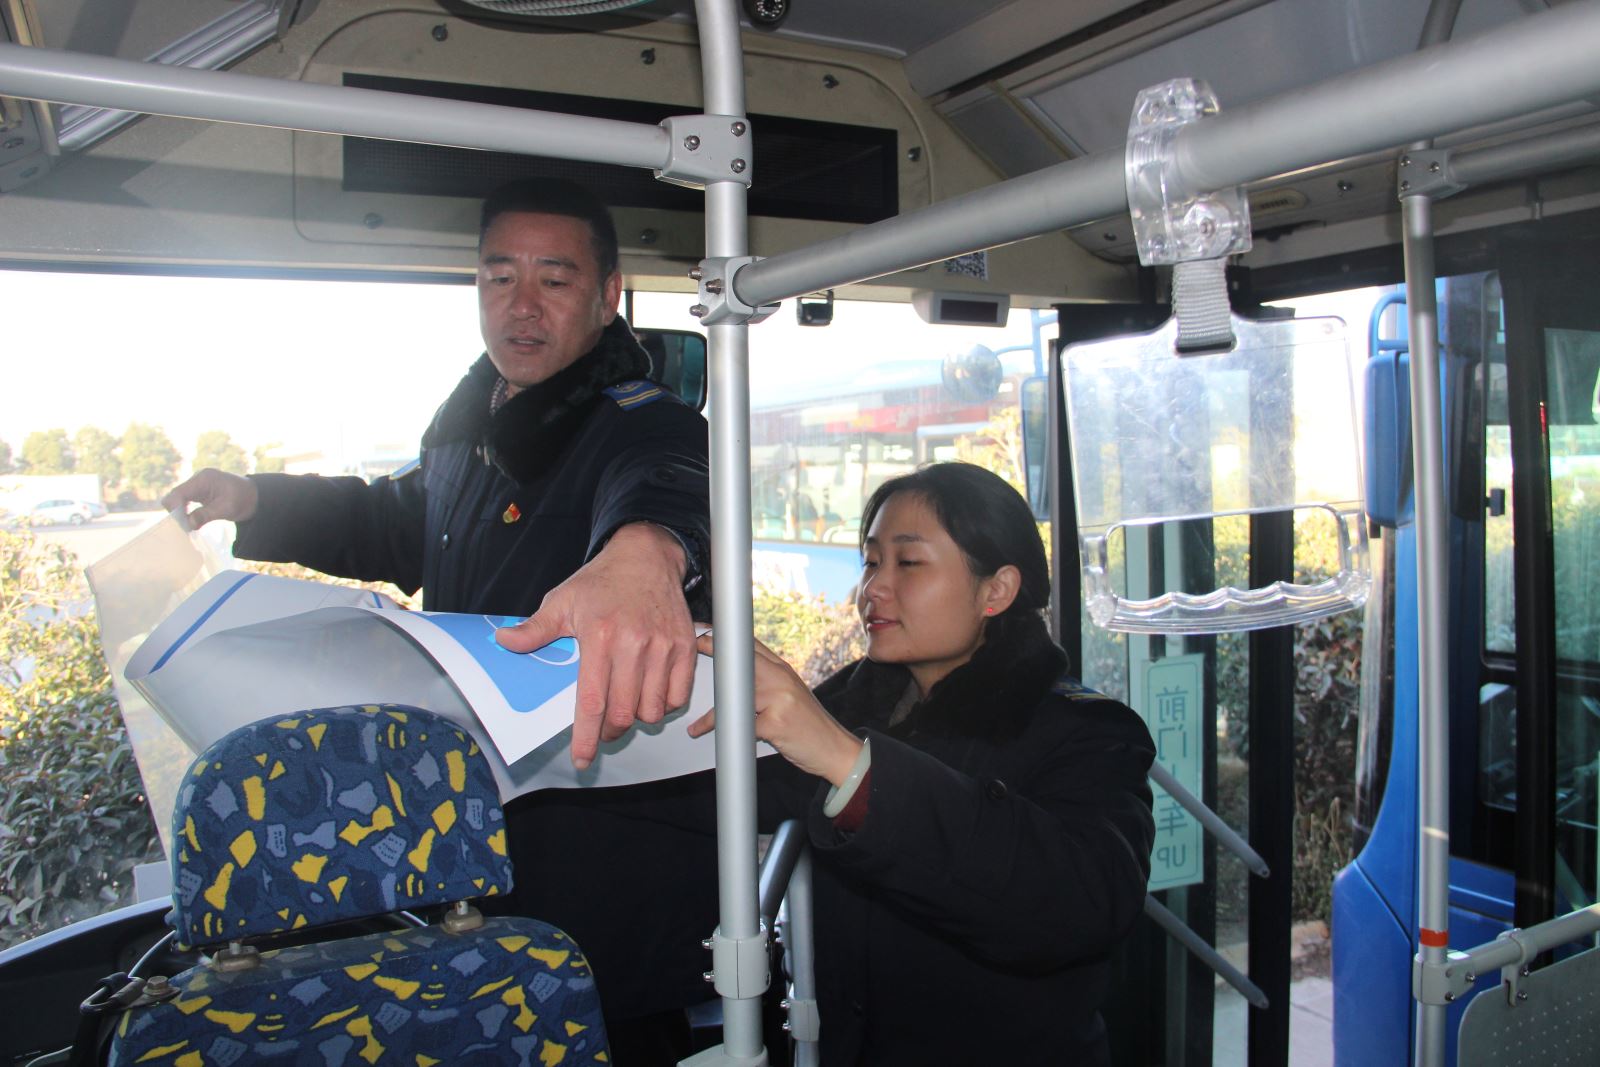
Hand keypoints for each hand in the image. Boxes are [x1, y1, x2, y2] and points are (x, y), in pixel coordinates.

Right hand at [161, 469, 258, 528]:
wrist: (254, 497)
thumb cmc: (243, 500)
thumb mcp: (227, 509)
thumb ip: (206, 515)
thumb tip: (189, 524)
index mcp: (203, 479)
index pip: (179, 492)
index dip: (176, 508)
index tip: (183, 524)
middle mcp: (197, 480)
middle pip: (175, 495)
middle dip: (177, 512)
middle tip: (186, 527)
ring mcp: (196, 486)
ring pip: (177, 500)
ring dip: (180, 513)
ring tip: (189, 526)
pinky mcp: (197, 493)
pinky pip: (184, 502)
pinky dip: (185, 512)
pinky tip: (192, 522)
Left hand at [496, 522, 695, 769]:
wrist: (647, 557)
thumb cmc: (603, 581)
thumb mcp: (562, 600)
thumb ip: (535, 628)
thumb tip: (504, 642)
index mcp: (600, 636)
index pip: (592, 701)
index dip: (585, 737)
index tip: (581, 758)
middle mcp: (634, 643)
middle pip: (624, 713)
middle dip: (610, 730)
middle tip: (602, 726)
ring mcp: (663, 647)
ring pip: (653, 709)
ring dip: (638, 717)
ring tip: (627, 703)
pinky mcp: (685, 647)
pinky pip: (678, 696)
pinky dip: (664, 704)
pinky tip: (650, 691)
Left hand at [688, 632, 863, 785]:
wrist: (836, 750)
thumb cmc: (810, 727)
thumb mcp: (790, 697)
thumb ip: (767, 684)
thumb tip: (736, 679)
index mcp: (784, 670)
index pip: (753, 646)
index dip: (728, 640)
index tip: (707, 636)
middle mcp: (782, 679)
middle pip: (744, 659)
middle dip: (718, 652)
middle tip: (698, 647)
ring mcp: (780, 698)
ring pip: (738, 693)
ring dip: (714, 711)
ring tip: (698, 722)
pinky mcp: (776, 722)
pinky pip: (740, 724)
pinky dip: (720, 729)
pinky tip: (706, 732)